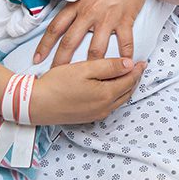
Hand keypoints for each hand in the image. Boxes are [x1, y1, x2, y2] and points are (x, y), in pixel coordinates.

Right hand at [29, 57, 146, 124]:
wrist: (35, 104)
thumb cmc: (57, 84)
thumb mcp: (84, 69)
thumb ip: (109, 66)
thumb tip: (130, 64)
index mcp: (107, 95)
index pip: (130, 80)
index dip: (137, 70)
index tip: (143, 61)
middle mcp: (105, 108)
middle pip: (127, 92)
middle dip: (134, 79)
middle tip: (138, 68)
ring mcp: (97, 115)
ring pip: (119, 100)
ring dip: (126, 88)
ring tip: (127, 76)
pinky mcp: (88, 118)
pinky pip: (109, 106)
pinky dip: (116, 95)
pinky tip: (111, 88)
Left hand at [34, 0, 150, 65]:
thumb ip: (76, 1)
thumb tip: (67, 15)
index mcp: (77, 5)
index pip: (55, 27)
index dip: (45, 44)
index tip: (37, 58)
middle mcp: (89, 14)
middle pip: (70, 42)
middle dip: (61, 61)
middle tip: (56, 75)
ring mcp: (107, 18)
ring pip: (95, 48)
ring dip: (92, 65)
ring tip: (88, 79)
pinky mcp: (125, 20)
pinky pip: (125, 42)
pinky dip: (126, 56)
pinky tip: (126, 66)